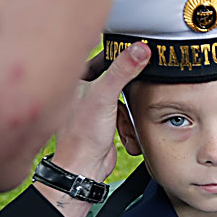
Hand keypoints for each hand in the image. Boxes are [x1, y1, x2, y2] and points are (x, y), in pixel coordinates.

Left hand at [36, 43, 149, 216]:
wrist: (84, 167)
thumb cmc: (82, 135)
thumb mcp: (105, 95)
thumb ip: (122, 70)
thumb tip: (140, 48)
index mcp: (76, 79)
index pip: (101, 55)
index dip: (119, 52)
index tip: (136, 48)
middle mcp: (83, 90)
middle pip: (114, 75)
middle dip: (128, 84)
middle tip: (138, 80)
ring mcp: (94, 106)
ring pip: (121, 95)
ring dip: (128, 107)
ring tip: (123, 118)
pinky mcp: (104, 120)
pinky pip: (123, 112)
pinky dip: (128, 121)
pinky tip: (125, 131)